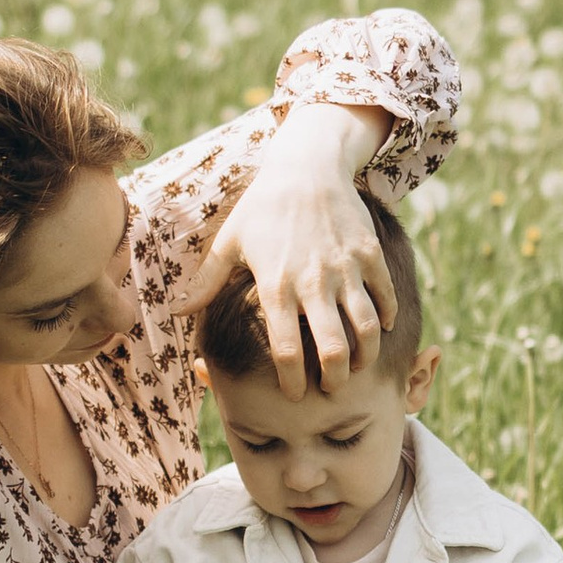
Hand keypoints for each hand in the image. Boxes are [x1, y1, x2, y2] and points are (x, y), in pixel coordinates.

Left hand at [191, 101, 391, 395]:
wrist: (306, 167)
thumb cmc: (261, 207)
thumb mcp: (229, 242)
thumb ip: (206, 283)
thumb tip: (175, 312)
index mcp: (276, 286)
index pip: (287, 351)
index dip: (292, 382)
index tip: (293, 395)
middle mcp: (313, 282)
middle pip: (333, 349)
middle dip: (334, 380)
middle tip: (330, 390)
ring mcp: (346, 268)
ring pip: (367, 328)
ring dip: (366, 356)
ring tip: (357, 366)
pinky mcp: (369, 254)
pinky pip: (385, 296)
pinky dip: (388, 317)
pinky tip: (381, 328)